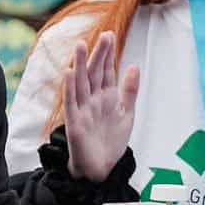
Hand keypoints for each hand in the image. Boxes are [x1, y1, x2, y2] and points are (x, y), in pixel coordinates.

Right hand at [63, 31, 139, 181]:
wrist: (101, 169)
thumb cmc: (111, 142)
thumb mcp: (126, 113)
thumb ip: (130, 90)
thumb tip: (135, 65)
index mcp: (105, 97)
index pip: (106, 71)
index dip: (108, 55)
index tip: (110, 36)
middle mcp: (92, 100)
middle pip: (94, 73)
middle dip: (98, 54)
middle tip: (103, 36)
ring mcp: (82, 110)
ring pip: (80, 83)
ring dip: (80, 65)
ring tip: (81, 46)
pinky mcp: (74, 123)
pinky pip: (71, 103)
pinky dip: (70, 88)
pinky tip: (69, 72)